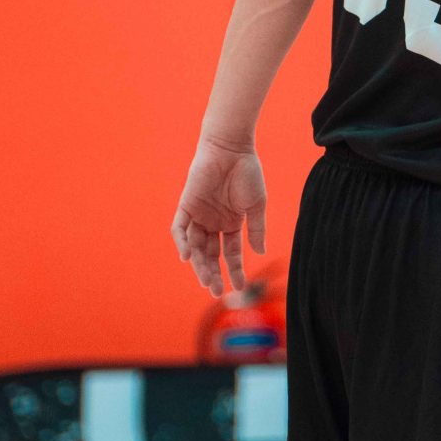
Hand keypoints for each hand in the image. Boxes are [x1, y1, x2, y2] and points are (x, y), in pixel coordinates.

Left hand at [172, 139, 266, 296]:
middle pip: (210, 254)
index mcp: (231, 223)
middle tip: (216, 290)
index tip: (240, 287)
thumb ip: (256, 230)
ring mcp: (199, 215)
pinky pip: (180, 228)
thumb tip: (260, 253)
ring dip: (198, 263)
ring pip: (195, 246)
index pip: (230, 253)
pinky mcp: (186, 206)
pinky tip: (187, 256)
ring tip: (205, 280)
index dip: (235, 270)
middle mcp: (213, 222)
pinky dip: (182, 242)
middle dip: (213, 273)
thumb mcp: (256, 206)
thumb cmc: (247, 174)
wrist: (232, 149)